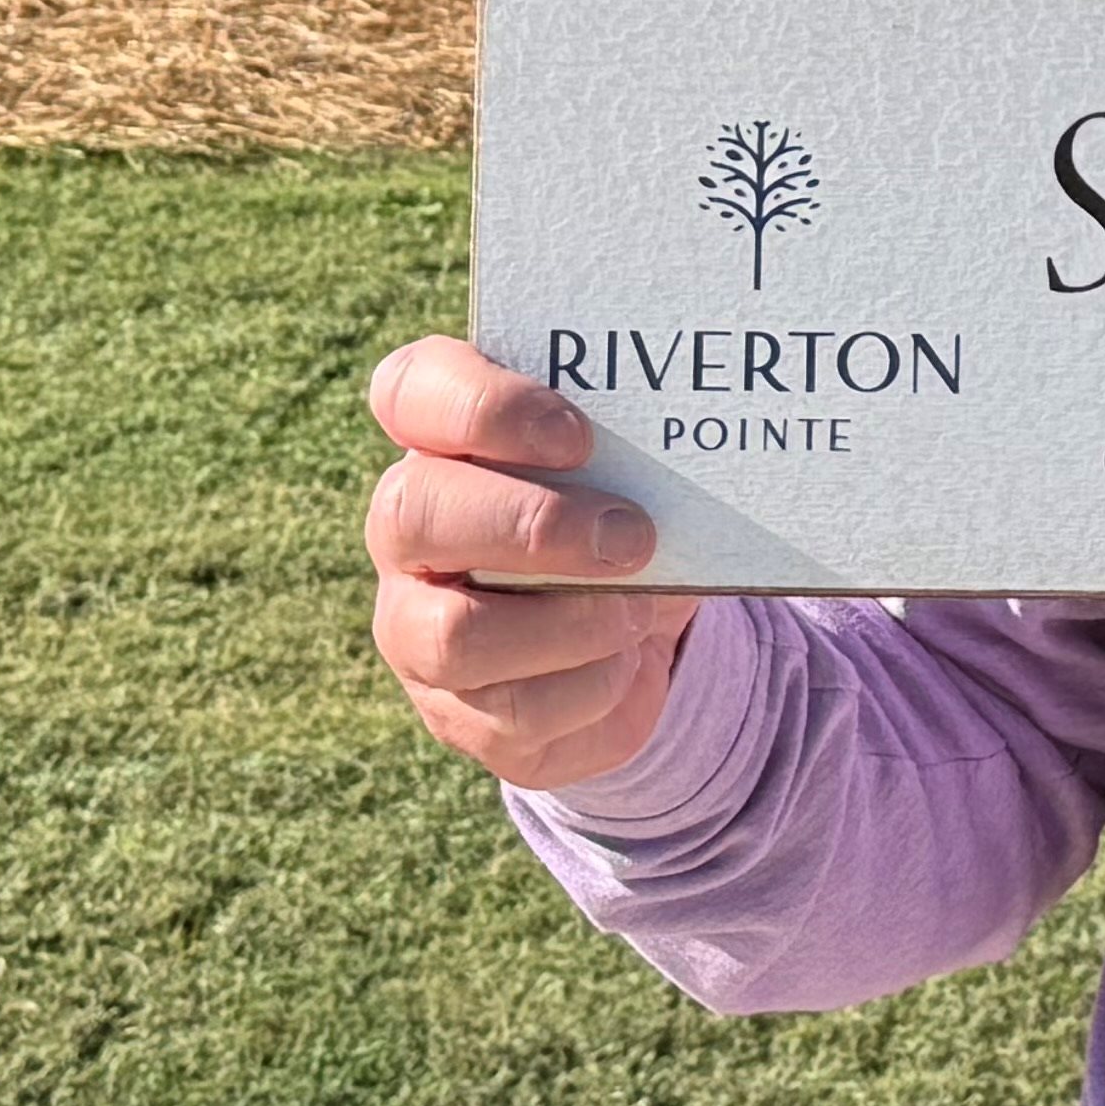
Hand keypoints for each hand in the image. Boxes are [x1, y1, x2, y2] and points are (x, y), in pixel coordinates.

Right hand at [365, 335, 699, 795]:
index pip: (409, 390)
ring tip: (640, 609)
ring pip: (456, 634)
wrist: (629, 629)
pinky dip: (595, 686)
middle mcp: (407, 532)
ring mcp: (417, 629)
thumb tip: (698, 454)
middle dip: (533, 524)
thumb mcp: (628, 469)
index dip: (484, 407)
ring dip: (572, 622)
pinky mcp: (461, 715)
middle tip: (633, 535)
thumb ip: (636, 444)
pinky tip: (627, 663)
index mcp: (438, 441)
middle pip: (412, 513)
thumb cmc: (616, 514)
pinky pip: (518, 713)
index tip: (579, 436)